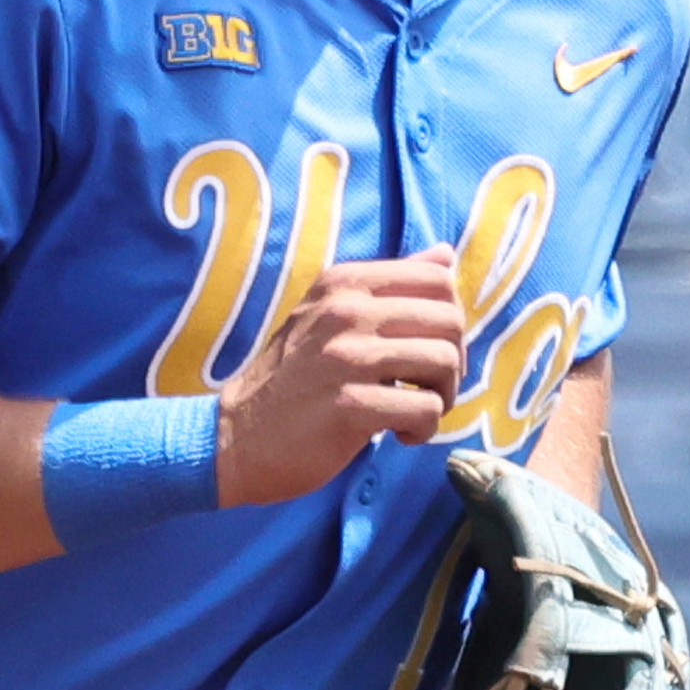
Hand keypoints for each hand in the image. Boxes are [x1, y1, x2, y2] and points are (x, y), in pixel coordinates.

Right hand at [214, 246, 466, 508]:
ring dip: (442, 398)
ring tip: (411, 413)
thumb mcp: (331, 314)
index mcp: (344, 282)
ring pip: (444, 362)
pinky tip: (398, 434)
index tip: (424, 349)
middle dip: (451, 362)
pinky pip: (425, 409)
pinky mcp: (350, 405)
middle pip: (450, 321)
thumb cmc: (294, 378)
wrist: (237, 436)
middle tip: (425, 388)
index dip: (447, 319)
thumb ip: (389, 284)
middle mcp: (346, 310)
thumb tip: (445, 253)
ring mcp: (346, 357)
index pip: (437, 278)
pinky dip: (423, 429)